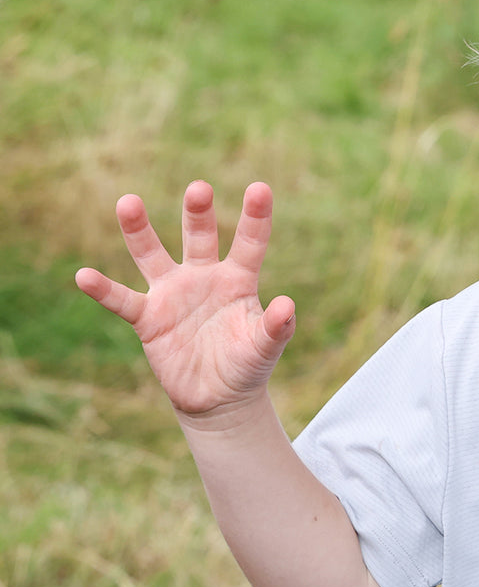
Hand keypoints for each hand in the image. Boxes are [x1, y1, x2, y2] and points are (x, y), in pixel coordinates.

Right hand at [76, 181, 294, 421]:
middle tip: (199, 189)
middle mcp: (204, 277)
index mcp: (238, 279)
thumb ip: (277, 327)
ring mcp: (173, 294)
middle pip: (199, 237)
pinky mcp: (148, 319)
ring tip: (128, 202)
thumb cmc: (247, 365)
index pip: (249, 243)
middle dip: (198, 213)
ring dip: (140, 231)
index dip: (255, 217)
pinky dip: (104, 290)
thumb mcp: (266, 347)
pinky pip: (123, 301)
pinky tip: (83, 276)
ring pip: (152, 256)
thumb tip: (287, 305)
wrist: (218, 398)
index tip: (261, 188)